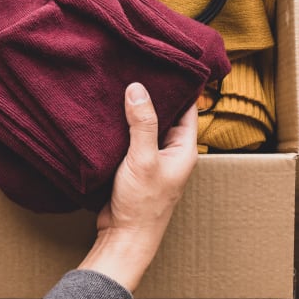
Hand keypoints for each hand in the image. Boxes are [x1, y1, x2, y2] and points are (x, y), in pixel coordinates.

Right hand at [78, 82, 198, 292]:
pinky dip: (123, 126)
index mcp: (184, 148)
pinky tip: (110, 112)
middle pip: (165, 114)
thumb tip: (138, 88)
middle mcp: (171, 151)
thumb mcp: (143, 158)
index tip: (166, 62)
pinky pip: (132, 139)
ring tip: (122, 83)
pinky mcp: (134, 165)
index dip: (180, 86)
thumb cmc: (142, 204)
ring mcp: (153, 158)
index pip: (188, 108)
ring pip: (146, 126)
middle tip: (137, 68)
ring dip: (135, 110)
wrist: (124, 236)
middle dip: (153, 94)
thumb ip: (142, 123)